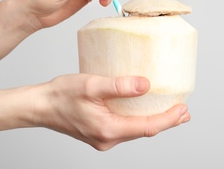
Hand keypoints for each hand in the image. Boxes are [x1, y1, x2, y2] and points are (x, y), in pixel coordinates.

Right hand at [36, 74, 189, 150]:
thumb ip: (119, 86)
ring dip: (153, 120)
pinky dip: (138, 119)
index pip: (147, 127)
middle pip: (144, 131)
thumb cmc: (61, 95)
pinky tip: (143, 109)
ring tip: (169, 110)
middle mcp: (107, 138)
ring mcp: (103, 138)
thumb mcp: (91, 85)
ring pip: (135, 130)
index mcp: (108, 129)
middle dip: (166, 121)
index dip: (168, 119)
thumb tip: (145, 85)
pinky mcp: (99, 132)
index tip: (183, 110)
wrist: (39, 106)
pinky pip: (125, 127)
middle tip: (184, 111)